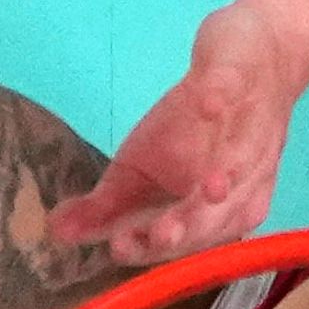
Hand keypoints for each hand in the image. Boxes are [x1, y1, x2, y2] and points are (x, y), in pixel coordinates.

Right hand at [48, 0, 307, 263]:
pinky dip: (219, 97)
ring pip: (239, 164)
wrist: (252, 62)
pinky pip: (232, 89)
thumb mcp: (139, 169)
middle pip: (214, 217)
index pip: (177, 241)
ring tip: (209, 187)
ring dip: (223, 176)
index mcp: (202, 209)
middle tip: (161, 233)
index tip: (120, 245)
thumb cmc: (195, 128)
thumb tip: (57, 233)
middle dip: (189, 226)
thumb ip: (105, 206)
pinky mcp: (242, 78)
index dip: (151, 246)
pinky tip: (207, 105)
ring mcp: (245, 130)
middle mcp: (234, 182)